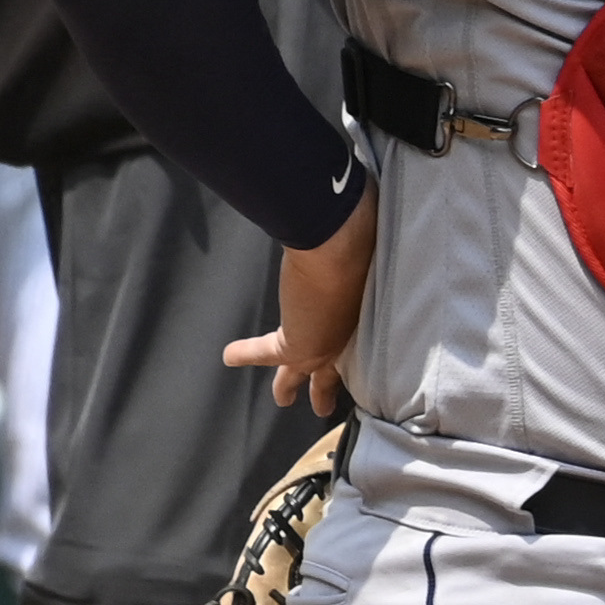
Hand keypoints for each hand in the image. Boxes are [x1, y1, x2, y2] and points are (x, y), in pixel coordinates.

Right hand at [221, 185, 376, 416]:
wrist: (348, 241)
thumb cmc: (368, 233)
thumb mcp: (373, 239)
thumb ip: (372, 233)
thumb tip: (375, 199)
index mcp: (374, 309)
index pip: (367, 330)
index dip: (361, 337)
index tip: (362, 342)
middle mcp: (353, 330)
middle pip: (337, 364)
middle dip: (329, 384)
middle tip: (325, 404)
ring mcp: (327, 342)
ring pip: (302, 370)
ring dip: (291, 384)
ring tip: (283, 399)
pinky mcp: (299, 344)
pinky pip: (266, 354)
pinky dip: (246, 354)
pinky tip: (229, 357)